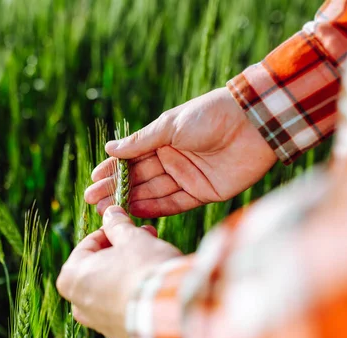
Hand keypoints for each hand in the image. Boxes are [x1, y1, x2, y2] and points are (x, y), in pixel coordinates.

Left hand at [56, 206, 181, 337]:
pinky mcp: (120, 336)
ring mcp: (99, 324)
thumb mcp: (132, 239)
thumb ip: (118, 226)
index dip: (110, 232)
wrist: (169, 312)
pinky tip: (154, 285)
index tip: (127, 226)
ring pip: (111, 288)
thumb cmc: (144, 270)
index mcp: (71, 278)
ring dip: (129, 271)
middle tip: (145, 237)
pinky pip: (124, 309)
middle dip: (122, 251)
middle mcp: (79, 304)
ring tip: (152, 258)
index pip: (88, 245)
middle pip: (99, 267)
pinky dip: (135, 295)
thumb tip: (111, 212)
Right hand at [84, 87, 277, 217]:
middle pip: (139, 178)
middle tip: (92, 200)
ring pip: (153, 193)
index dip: (112, 170)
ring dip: (131, 201)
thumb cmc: (210, 115)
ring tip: (108, 210)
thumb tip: (109, 148)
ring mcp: (187, 178)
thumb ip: (141, 141)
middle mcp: (173, 160)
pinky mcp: (203, 193)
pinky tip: (136, 213)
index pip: (132, 159)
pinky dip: (156, 209)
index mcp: (163, 140)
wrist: (254, 123)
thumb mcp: (170, 125)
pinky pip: (175, 204)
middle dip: (115, 189)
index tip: (92, 179)